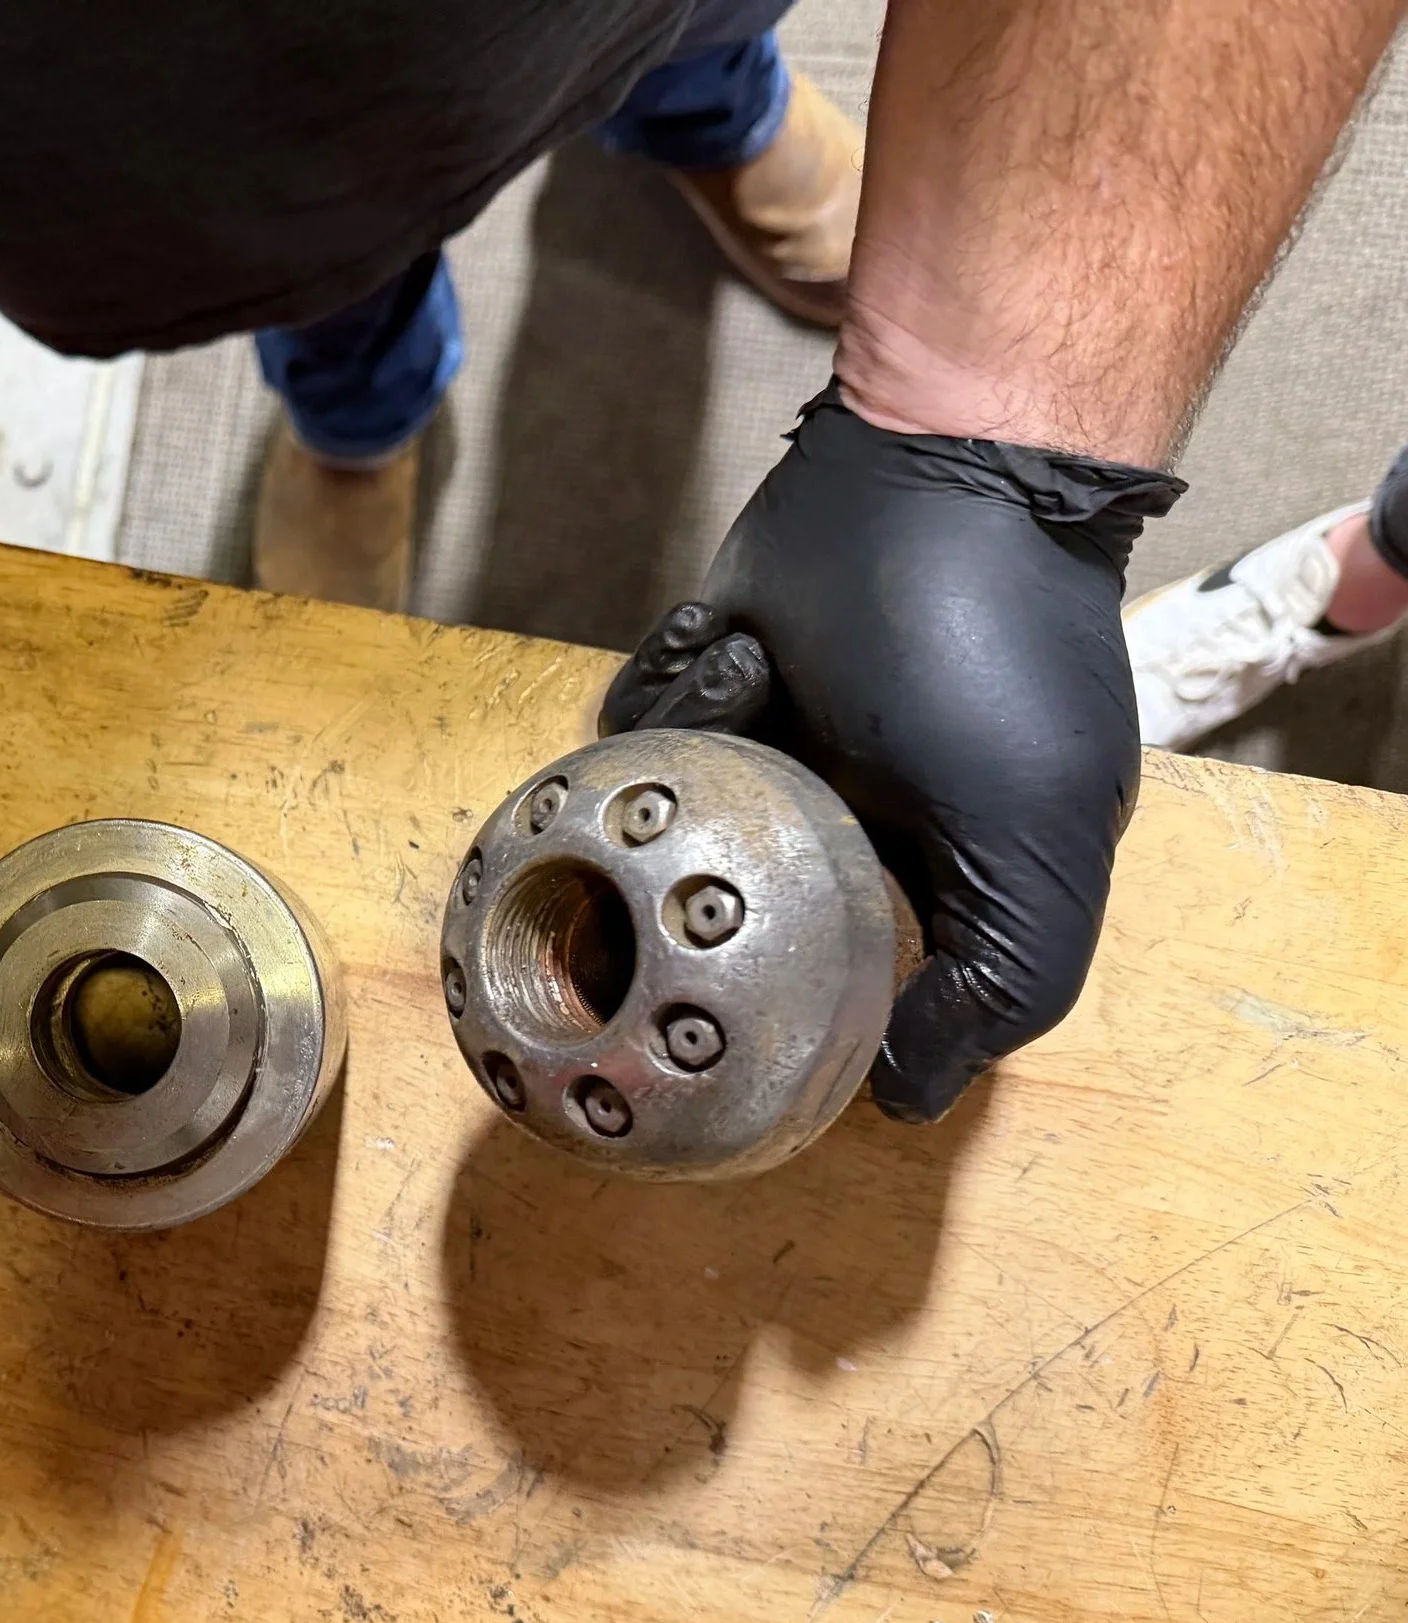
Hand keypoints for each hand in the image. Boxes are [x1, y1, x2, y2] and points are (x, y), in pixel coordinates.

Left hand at [600, 384, 1181, 1120]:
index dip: (777, 993)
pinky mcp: (701, 684)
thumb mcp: (1037, 848)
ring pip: (660, 814)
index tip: (738, 967)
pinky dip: (672, 681)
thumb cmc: (987, 664)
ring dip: (698, 737)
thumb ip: (999, 988)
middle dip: (707, 849)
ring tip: (763, 669)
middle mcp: (842, 825)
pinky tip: (732, 637)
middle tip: (738, 783)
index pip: (830, 988)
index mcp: (931, 881)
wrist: (933, 469)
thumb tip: (904, 1102)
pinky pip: (634, 730)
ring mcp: (766, 750)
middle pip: (711, 904)